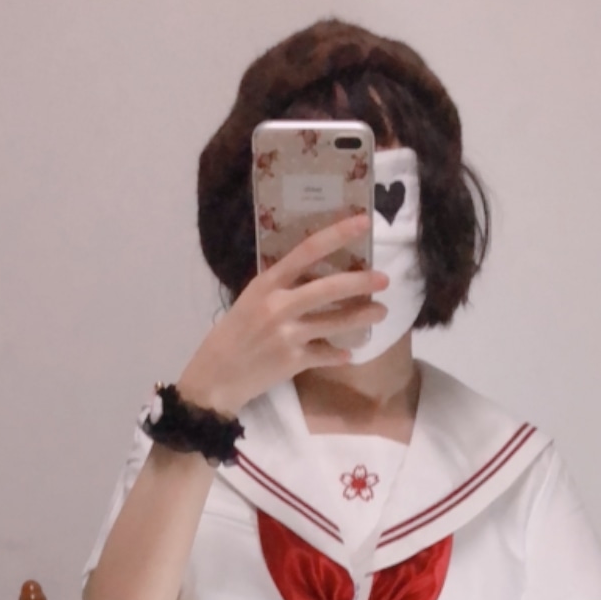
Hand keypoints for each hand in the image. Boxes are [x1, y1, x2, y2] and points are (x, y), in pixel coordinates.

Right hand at [176, 213, 387, 415]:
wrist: (216, 377)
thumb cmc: (234, 333)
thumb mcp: (251, 299)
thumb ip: (280, 286)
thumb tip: (314, 271)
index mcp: (267, 283)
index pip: (306, 251)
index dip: (337, 234)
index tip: (362, 222)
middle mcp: (278, 306)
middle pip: (328, 289)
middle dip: (361, 282)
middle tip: (385, 279)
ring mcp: (287, 335)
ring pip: (335, 323)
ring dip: (362, 317)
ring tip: (381, 312)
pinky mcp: (293, 361)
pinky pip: (326, 354)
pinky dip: (339, 354)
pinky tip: (348, 353)